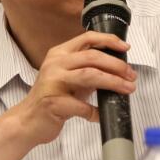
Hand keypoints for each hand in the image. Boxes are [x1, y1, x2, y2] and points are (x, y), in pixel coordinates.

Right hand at [10, 30, 136, 146]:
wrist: (27, 120)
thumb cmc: (52, 98)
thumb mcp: (69, 78)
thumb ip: (88, 69)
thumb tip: (117, 68)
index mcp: (59, 54)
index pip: (87, 38)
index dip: (109, 40)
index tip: (125, 47)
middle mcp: (55, 64)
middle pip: (92, 56)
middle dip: (117, 65)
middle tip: (131, 75)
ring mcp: (53, 82)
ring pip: (90, 75)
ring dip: (113, 82)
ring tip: (127, 89)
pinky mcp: (53, 102)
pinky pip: (82, 106)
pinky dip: (95, 111)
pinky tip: (101, 115)